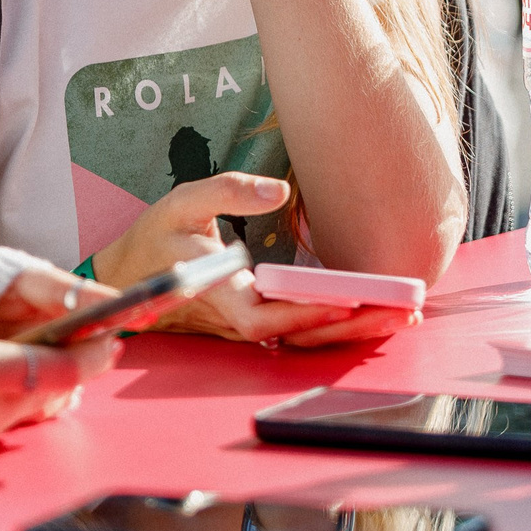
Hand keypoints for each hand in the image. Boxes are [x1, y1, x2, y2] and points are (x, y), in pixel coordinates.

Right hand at [93, 172, 421, 347]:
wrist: (128, 278)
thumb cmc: (156, 237)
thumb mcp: (182, 201)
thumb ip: (228, 192)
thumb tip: (277, 193)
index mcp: (217, 293)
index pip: (265, 316)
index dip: (306, 314)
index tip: (350, 303)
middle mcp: (237, 320)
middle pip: (299, 336)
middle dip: (352, 327)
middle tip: (402, 314)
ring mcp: (248, 327)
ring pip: (304, 338)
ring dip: (353, 330)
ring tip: (402, 316)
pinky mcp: (257, 322)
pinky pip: (301, 331)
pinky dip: (338, 326)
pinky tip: (373, 314)